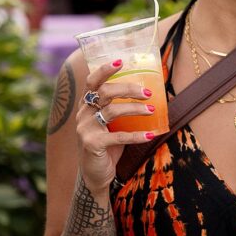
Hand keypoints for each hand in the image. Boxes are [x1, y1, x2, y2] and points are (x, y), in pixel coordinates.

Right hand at [76, 60, 154, 193]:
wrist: (96, 175)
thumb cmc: (108, 145)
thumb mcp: (113, 124)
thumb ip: (121, 108)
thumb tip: (151, 92)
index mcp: (86, 106)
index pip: (92, 82)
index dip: (105, 70)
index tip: (121, 61)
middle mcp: (83, 115)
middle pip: (104, 92)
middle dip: (128, 89)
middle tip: (148, 93)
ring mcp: (85, 129)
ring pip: (112, 111)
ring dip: (136, 109)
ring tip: (152, 111)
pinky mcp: (93, 144)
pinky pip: (119, 136)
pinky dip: (137, 135)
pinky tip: (151, 134)